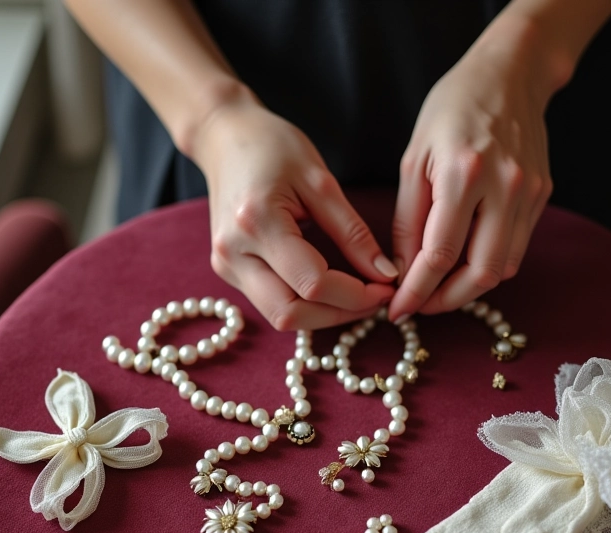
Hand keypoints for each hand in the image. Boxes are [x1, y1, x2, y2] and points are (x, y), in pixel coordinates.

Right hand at [193, 93, 397, 329]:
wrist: (224, 137)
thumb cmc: (273, 146)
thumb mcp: (321, 181)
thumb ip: (353, 232)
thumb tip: (385, 275)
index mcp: (256, 222)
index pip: (312, 283)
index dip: (356, 295)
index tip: (387, 287)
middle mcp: (233, 253)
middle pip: (291, 314)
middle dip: (339, 315)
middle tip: (375, 300)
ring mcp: (226, 266)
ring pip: (280, 317)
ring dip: (323, 316)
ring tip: (356, 298)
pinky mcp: (228, 271)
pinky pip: (272, 304)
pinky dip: (305, 306)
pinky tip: (330, 291)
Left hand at [389, 15, 555, 319]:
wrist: (510, 75)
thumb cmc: (452, 110)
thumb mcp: (414, 160)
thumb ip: (408, 221)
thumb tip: (404, 272)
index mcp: (464, 173)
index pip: (440, 254)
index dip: (417, 291)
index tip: (398, 311)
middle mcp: (505, 187)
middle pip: (481, 274)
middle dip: (447, 301)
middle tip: (422, 306)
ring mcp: (530, 194)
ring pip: (504, 268)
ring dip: (469, 289)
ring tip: (439, 287)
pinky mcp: (543, 197)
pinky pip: (516, 248)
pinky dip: (488, 265)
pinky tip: (464, 262)